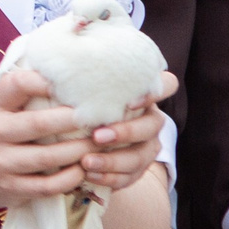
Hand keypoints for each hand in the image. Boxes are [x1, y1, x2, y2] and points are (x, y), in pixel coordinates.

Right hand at [0, 68, 175, 210]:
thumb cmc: (6, 126)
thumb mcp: (7, 102)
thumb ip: (32, 82)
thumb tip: (75, 38)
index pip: (18, 84)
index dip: (46, 81)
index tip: (76, 81)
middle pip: (38, 123)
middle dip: (74, 120)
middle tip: (102, 115)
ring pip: (46, 157)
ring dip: (79, 150)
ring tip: (101, 142)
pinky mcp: (9, 187)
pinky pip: (47, 185)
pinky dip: (70, 177)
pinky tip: (84, 168)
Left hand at [79, 70, 176, 195]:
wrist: (74, 137)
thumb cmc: (78, 102)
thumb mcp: (79, 85)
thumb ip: (79, 70)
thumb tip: (62, 50)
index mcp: (141, 93)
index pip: (166, 85)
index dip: (153, 93)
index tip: (129, 102)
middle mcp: (149, 119)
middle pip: (152, 125)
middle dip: (126, 132)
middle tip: (97, 136)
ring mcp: (146, 146)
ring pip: (141, 155)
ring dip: (113, 160)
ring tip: (86, 162)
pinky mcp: (137, 169)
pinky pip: (129, 177)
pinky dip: (108, 178)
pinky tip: (88, 175)